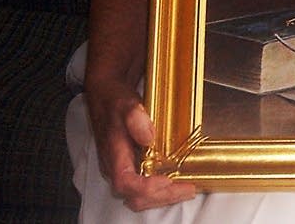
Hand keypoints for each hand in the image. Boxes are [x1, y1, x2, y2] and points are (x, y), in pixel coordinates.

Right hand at [86, 78, 196, 210]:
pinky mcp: (131, 166)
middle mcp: (117, 167)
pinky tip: (177, 183)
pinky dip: (161, 190)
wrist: (106, 96)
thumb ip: (135, 118)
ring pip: (139, 197)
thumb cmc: (114, 101)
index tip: (168, 181)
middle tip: (188, 188)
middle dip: (162, 197)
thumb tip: (148, 137)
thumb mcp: (126, 104)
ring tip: (187, 189)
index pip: (125, 182)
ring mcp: (124, 169)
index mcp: (113, 155)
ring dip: (164, 197)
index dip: (146, 188)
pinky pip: (144, 188)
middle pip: (135, 197)